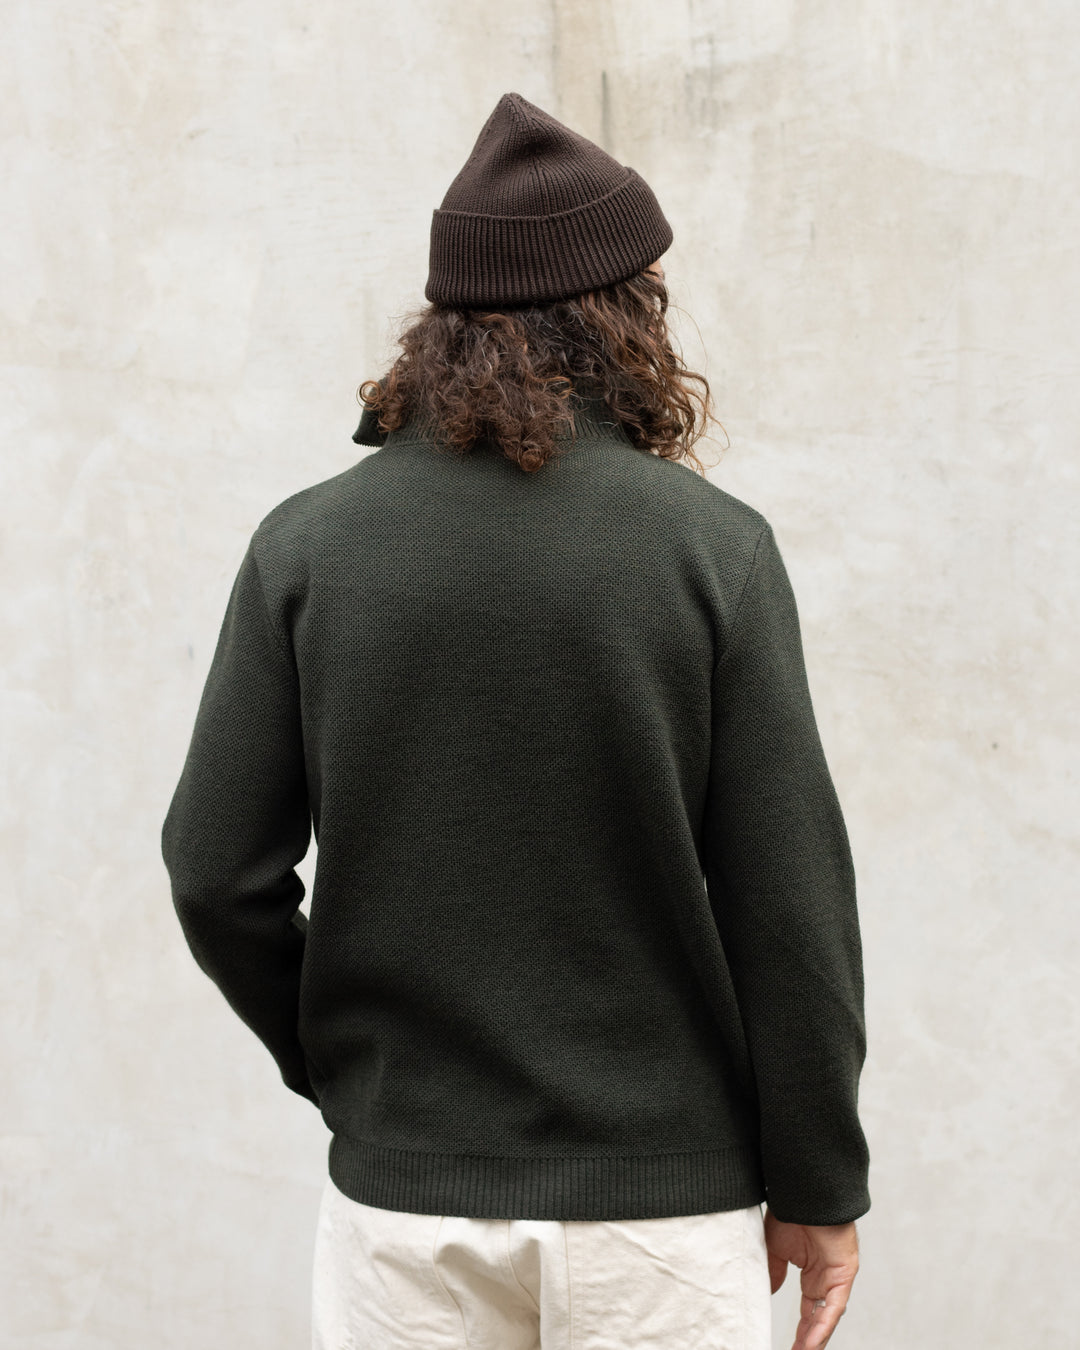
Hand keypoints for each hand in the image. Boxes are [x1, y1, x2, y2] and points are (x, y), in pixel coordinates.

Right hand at [763, 1207, 859, 1349]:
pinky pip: (834, 1305)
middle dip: (808, 1341)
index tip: (789, 1348)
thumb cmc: (790, 1213)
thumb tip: (767, 1294)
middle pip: (818, 1319)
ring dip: (816, 1339)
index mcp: (812, 1274)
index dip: (800, 1331)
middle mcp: (826, 1279)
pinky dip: (823, 1324)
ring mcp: (836, 1277)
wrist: (803, 1193)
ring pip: (827, 1316)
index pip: (807, 1311)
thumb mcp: (774, 1249)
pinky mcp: (844, 1273)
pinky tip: (812, 1342)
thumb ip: (773, 1272)